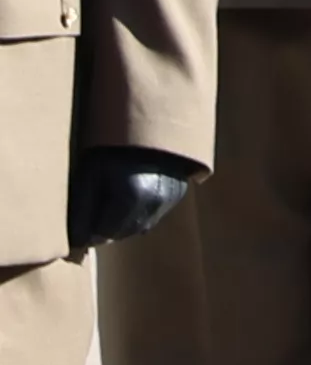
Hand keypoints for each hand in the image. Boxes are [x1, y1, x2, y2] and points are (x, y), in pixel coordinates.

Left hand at [66, 147, 195, 252]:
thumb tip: (77, 244)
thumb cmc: (114, 145)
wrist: (151, 120)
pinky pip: (154, 214)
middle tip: (96, 205)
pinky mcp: (179, 194)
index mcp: (130, 198)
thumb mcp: (89, 174)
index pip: (102, 235)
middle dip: (106, 226)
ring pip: (140, 227)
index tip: (82, 215)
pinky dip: (141, 211)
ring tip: (115, 197)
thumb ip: (81, 210)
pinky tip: (134, 191)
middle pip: (122, 233)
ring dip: (124, 221)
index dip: (88, 228)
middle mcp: (155, 203)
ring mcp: (170, 200)